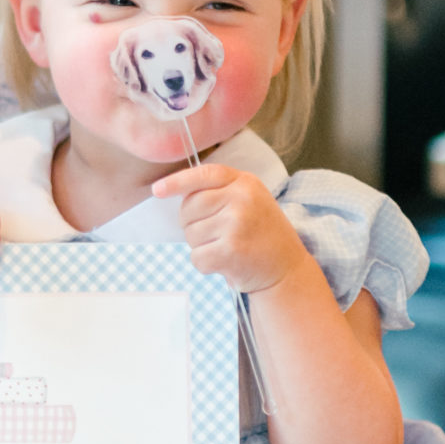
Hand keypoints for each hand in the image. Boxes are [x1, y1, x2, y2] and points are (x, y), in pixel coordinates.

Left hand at [150, 160, 306, 295]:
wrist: (287, 270)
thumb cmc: (262, 235)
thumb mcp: (250, 201)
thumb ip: (220, 192)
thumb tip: (176, 192)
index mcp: (245, 182)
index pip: (203, 174)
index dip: (176, 182)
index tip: (157, 190)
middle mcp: (241, 198)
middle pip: (189, 208)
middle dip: (193, 224)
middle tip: (217, 234)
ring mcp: (236, 224)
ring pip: (190, 234)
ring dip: (202, 246)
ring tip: (227, 247)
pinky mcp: (230, 250)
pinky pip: (197, 257)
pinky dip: (206, 264)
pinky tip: (226, 263)